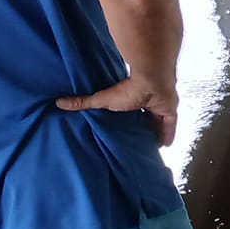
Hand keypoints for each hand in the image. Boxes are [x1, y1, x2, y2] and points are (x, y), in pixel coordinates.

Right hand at [58, 76, 177, 145]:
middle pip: (146, 119)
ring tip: (150, 146)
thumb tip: (59, 103)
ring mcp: (161, 108)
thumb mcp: (103, 99)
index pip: (132, 112)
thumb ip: (84, 102)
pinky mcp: (170, 112)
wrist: (150, 81)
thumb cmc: (126, 89)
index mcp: (133, 100)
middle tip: (138, 142)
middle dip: (143, 128)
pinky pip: (170, 126)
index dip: (130, 121)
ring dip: (155, 133)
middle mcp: (148, 103)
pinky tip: (165, 146)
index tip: (125, 131)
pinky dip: (168, 135)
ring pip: (159, 123)